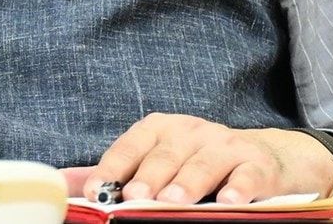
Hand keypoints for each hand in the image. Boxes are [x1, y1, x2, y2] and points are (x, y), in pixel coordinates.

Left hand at [65, 115, 332, 205]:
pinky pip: (246, 175)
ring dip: (187, 182)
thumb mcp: (157, 160)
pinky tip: (228, 201)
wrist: (264, 157)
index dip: (113, 167)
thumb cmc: (197, 162)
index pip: (131, 146)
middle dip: (148, 176)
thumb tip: (67, 182)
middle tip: (133, 196)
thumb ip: (116, 173)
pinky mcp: (257, 164)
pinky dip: (238, 187)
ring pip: (203, 164)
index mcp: (160, 130)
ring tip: (171, 200)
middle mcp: (191, 132)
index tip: (95, 191)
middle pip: (165, 154)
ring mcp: (225, 146)